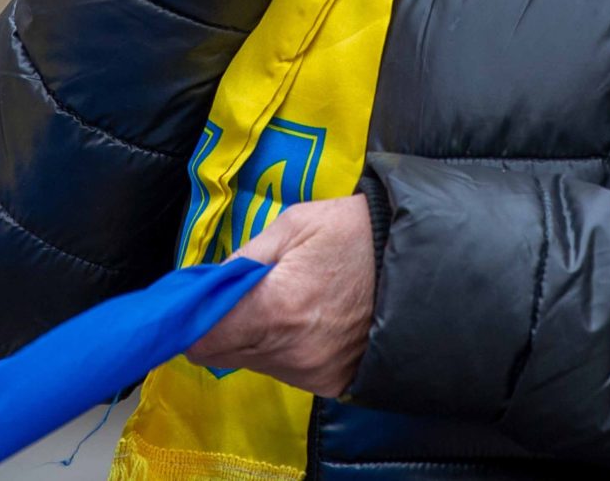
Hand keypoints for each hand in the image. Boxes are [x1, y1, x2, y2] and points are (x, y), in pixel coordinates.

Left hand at [183, 194, 374, 397]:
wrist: (418, 258)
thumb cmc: (352, 232)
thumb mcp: (292, 225)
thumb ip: (242, 260)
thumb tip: (206, 284)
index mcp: (273, 309)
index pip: (202, 340)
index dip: (191, 321)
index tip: (197, 303)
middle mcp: (289, 352)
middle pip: (222, 354)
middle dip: (222, 325)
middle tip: (245, 293)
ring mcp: (313, 372)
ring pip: (254, 362)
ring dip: (256, 337)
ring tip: (288, 300)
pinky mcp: (332, 383)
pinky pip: (287, 371)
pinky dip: (286, 349)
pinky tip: (309, 319)